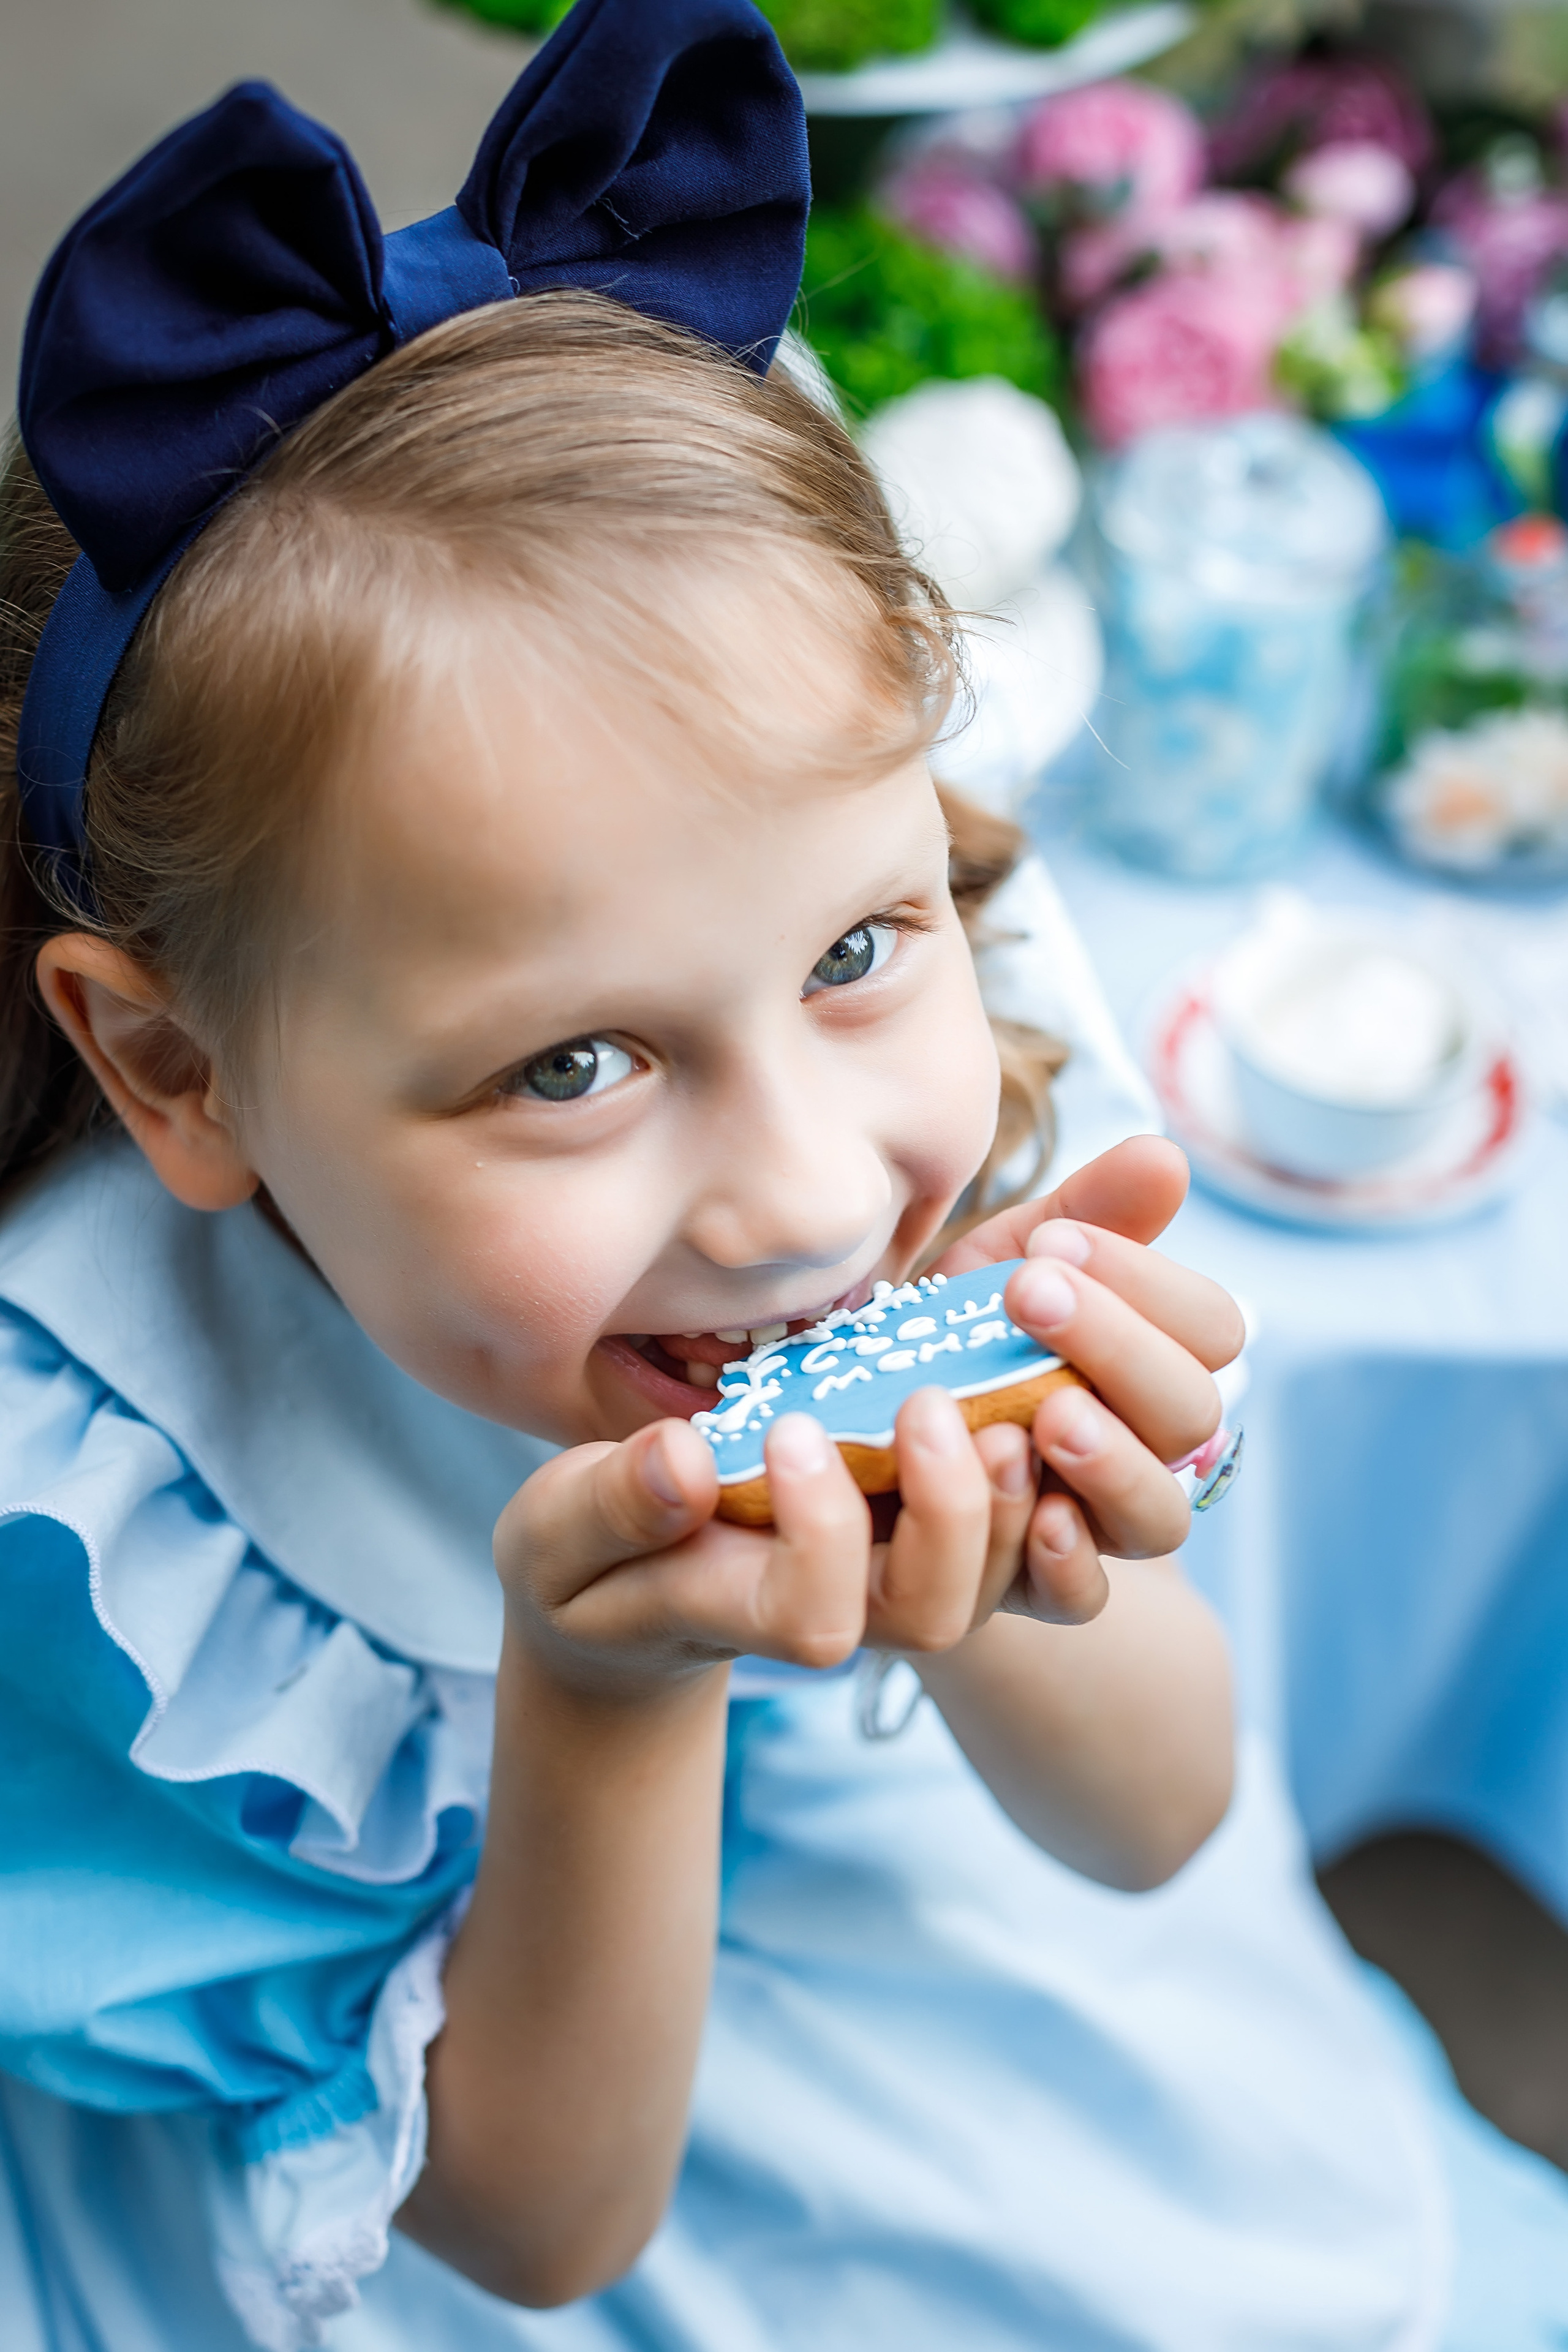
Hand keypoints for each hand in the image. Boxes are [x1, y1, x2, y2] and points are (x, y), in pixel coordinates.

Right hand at [494, 1384, 1014, 1695]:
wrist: (628, 1594)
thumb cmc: (585, 1559)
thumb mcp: (560, 1532)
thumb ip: (610, 1507)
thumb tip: (683, 1461)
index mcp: (741, 1610)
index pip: (815, 1610)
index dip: (820, 1531)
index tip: (784, 1426)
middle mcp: (836, 1610)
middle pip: (934, 1613)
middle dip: (952, 1515)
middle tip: (930, 1404)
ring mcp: (888, 1578)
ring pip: (994, 1584)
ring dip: (1013, 1499)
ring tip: (1007, 1403)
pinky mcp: (918, 1534)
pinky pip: (1014, 1539)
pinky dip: (1042, 1485)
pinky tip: (1033, 1402)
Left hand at [931, 1135, 1243, 1625]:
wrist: (849, 1436)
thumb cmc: (946, 1336)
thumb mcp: (997, 1262)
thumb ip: (1083, 1211)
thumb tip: (1168, 1155)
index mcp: (1151, 1361)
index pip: (1208, 1327)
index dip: (1150, 1284)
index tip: (1053, 1241)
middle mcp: (1145, 1447)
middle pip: (1191, 1413)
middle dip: (1117, 1348)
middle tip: (1031, 1293)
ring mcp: (1098, 1525)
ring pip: (1159, 1515)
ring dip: (1113, 1459)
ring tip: (1049, 1413)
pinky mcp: (1034, 1588)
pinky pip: (1083, 1598)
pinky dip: (1068, 1561)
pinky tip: (1036, 1515)